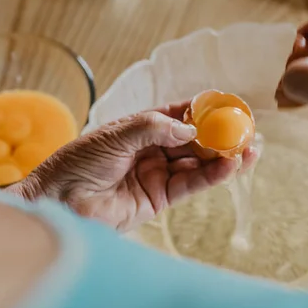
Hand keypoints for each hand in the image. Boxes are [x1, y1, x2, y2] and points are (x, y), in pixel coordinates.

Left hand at [9, 102, 257, 230]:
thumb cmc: (77, 163)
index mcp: (138, 129)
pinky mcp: (160, 198)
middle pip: (193, 140)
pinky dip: (212, 176)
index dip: (202, 110)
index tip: (226, 104)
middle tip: (245, 130)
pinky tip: (230, 165)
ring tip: (248, 148)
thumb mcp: (116, 135)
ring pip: (197, 163)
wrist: (58, 202)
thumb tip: (191, 128)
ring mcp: (157, 174)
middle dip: (219, 135)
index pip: (177, 116)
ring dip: (222, 156)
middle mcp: (151, 150)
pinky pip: (191, 184)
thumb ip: (154, 127)